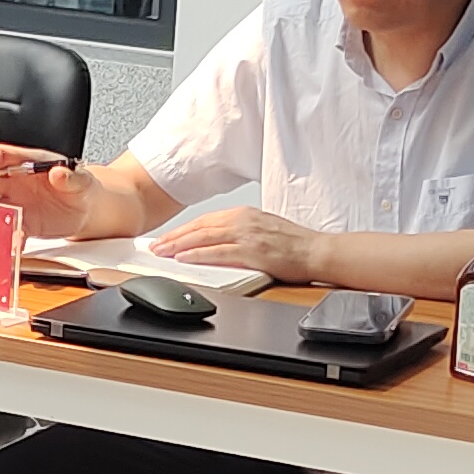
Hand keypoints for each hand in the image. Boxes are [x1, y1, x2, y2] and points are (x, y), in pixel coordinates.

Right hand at [0, 148, 92, 240]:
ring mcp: (16, 204)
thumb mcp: (81, 178)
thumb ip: (71, 176)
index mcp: (26, 163)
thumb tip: (60, 173)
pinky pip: (8, 231)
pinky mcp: (22, 224)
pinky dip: (4, 240)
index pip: (3, 156)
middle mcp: (15, 183)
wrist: (86, 208)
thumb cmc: (79, 186)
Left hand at [149, 204, 325, 282]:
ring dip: (179, 245)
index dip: (182, 230)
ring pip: (204, 237)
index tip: (167, 238)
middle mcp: (243, 220)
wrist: (318, 252)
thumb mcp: (264, 231)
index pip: (206, 221)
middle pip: (200, 227)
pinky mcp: (253, 251)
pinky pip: (218, 252)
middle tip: (155, 245)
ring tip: (161, 252)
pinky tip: (184, 259)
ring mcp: (247, 234)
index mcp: (245, 214)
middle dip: (174, 237)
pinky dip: (198, 255)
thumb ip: (240, 235)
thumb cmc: (295, 246)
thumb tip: (219, 244)